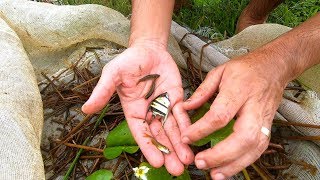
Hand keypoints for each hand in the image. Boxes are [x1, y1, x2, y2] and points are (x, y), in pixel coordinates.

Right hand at [82, 42, 193, 175]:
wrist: (148, 48)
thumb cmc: (128, 61)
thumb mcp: (112, 75)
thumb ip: (102, 92)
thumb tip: (85, 109)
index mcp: (133, 111)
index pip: (141, 133)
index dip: (149, 148)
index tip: (157, 162)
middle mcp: (149, 113)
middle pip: (159, 136)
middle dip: (168, 152)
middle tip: (176, 170)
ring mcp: (164, 107)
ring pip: (173, 129)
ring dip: (180, 145)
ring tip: (188, 161)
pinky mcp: (177, 99)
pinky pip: (182, 115)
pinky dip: (188, 127)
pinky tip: (193, 139)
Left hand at [182, 50, 287, 178]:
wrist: (274, 68)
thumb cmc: (246, 68)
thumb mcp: (220, 72)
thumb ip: (202, 91)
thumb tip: (185, 107)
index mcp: (239, 90)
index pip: (220, 114)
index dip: (202, 128)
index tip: (186, 137)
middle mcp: (254, 107)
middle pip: (242, 137)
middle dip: (221, 154)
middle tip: (201, 162)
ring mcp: (264, 120)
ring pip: (254, 148)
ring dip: (234, 165)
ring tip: (215, 175)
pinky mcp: (267, 128)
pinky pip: (258, 150)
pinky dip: (244, 162)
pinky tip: (229, 169)